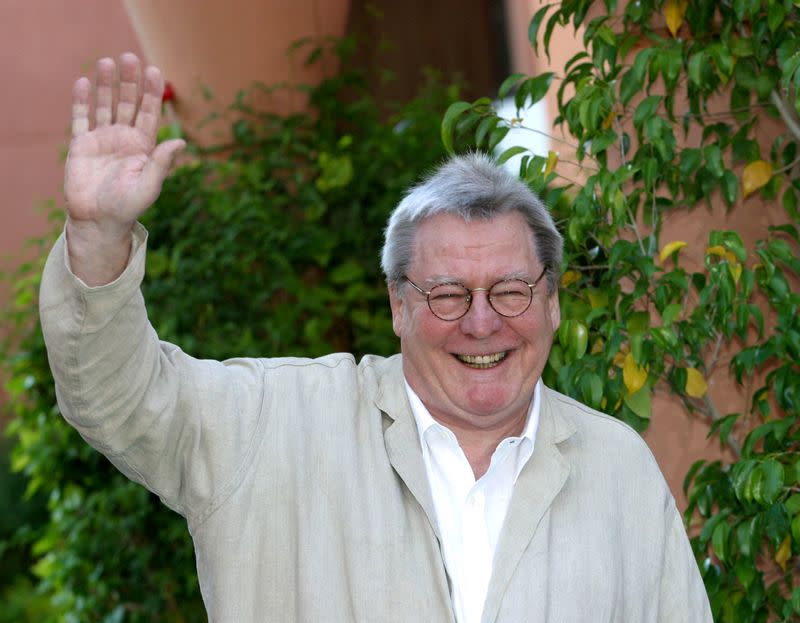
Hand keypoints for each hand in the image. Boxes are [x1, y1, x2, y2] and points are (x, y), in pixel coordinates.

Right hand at [64, 53, 184, 284]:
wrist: (99, 221)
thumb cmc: (128, 206)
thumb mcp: (149, 185)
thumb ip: (162, 163)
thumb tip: (181, 141)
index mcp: (143, 147)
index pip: (148, 113)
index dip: (151, 93)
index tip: (154, 71)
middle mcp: (123, 139)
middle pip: (127, 104)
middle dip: (129, 82)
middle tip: (129, 58)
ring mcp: (102, 140)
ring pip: (105, 106)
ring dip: (106, 85)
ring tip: (106, 62)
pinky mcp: (81, 146)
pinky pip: (80, 119)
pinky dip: (82, 101)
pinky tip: (84, 83)